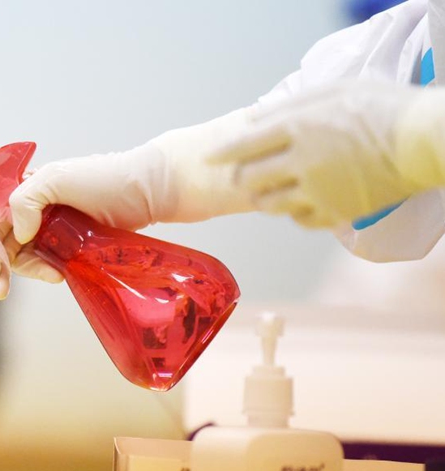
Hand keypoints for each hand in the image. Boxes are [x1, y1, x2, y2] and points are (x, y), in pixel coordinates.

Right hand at [0, 108, 257, 298]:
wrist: (148, 191)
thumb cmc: (104, 178)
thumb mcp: (58, 179)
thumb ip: (25, 200)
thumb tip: (18, 235)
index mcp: (25, 187)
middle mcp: (33, 207)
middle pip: (1, 240)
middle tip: (0, 290)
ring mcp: (51, 226)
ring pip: (23, 254)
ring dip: (28, 270)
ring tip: (52, 276)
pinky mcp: (69, 243)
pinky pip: (46, 261)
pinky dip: (45, 271)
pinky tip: (58, 276)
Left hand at [209, 81, 423, 227]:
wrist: (420, 140)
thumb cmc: (379, 107)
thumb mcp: (332, 92)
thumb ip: (290, 106)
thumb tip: (256, 117)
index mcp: (296, 126)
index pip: (244, 143)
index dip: (222, 152)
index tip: (208, 158)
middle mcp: (300, 160)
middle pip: (250, 177)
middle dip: (240, 178)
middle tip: (241, 177)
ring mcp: (316, 189)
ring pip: (269, 204)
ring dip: (262, 199)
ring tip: (264, 194)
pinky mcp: (334, 212)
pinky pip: (300, 220)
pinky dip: (294, 213)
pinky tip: (299, 204)